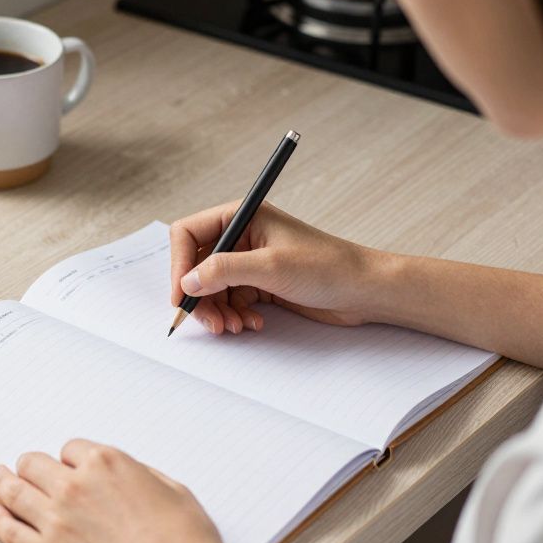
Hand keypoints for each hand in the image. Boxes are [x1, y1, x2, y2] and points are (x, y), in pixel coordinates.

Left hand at [0, 439, 235, 542]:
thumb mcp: (173, 489)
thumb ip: (141, 475)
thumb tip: (127, 476)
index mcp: (106, 463)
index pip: (70, 449)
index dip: (69, 459)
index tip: (68, 467)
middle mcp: (74, 486)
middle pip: (34, 464)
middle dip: (31, 466)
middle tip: (25, 469)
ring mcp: (55, 521)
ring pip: (14, 491)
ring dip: (2, 482)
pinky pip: (9, 531)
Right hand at [169, 201, 384, 333]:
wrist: (364, 290)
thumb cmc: (327, 266)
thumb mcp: (270, 267)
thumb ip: (223, 271)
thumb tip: (187, 281)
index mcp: (242, 216)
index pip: (188, 235)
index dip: (179, 265)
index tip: (181, 295)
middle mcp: (241, 236)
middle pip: (195, 266)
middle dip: (199, 296)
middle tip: (210, 322)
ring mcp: (249, 262)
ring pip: (211, 289)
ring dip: (217, 311)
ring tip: (234, 327)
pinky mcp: (259, 284)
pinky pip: (229, 301)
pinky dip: (234, 315)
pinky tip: (252, 324)